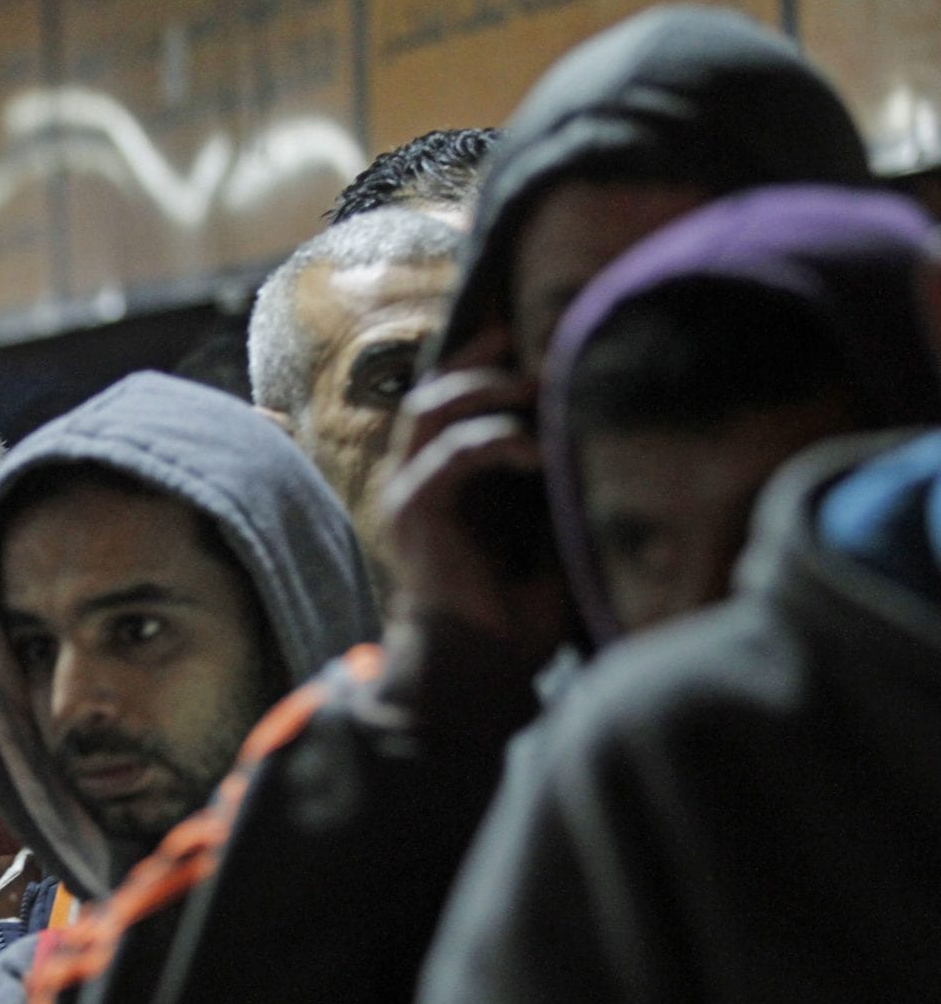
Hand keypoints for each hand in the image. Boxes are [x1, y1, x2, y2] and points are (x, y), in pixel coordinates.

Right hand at [378, 325, 568, 668]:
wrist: (479, 668)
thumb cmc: (516, 612)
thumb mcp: (545, 534)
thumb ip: (553, 484)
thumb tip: (595, 432)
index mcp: (443, 482)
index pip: (450, 403)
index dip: (481, 362)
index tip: (530, 335)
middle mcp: (416, 480)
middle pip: (435, 392)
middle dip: (480, 359)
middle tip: (531, 341)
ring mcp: (409, 494)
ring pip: (432, 410)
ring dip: (484, 388)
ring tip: (532, 383)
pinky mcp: (415, 512)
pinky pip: (450, 456)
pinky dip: (493, 440)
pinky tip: (534, 448)